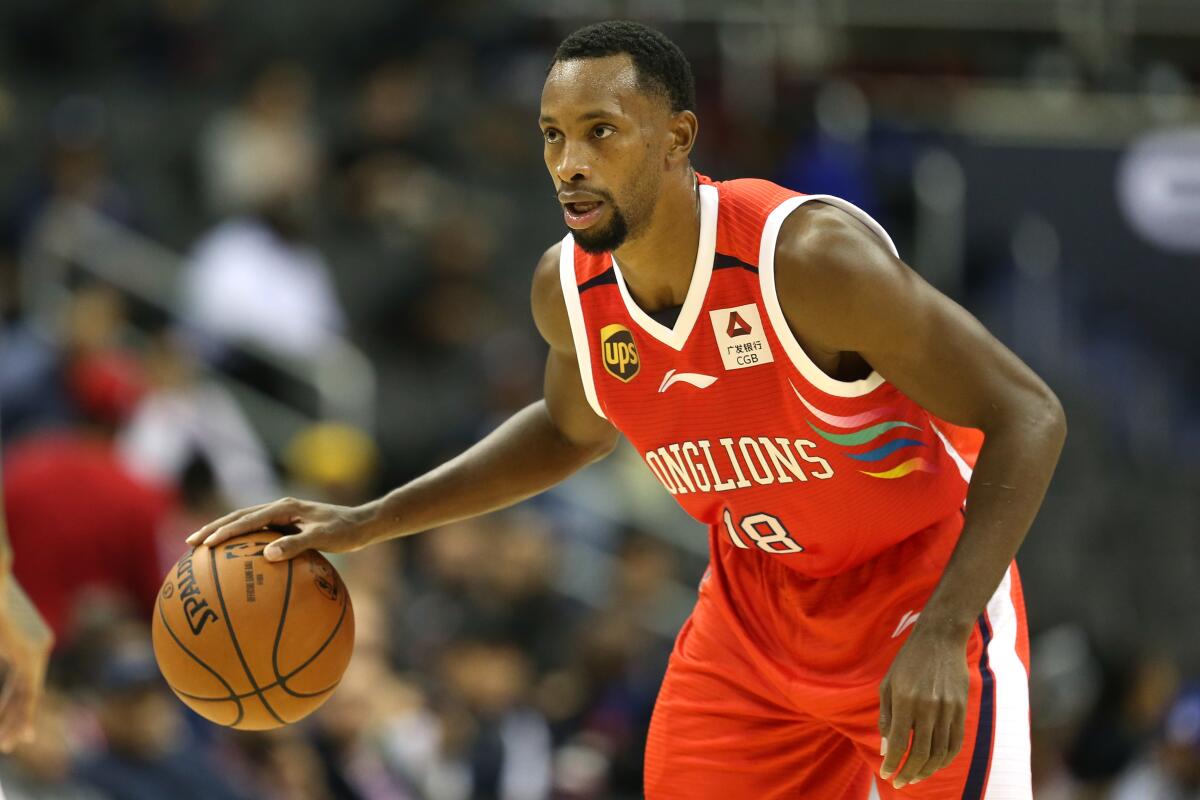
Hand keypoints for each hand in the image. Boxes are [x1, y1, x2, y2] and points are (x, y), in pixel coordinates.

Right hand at [0, 581, 51, 751]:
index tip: (14, 729)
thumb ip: (2, 649)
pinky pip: (28, 691)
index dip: (16, 706)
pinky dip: (19, 713)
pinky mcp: (29, 653)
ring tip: (7, 744)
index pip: (24, 681)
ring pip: (30, 695)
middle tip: (12, 744)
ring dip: (16, 721)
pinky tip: (10, 732)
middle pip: (28, 690)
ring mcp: (37, 649)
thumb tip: (4, 651)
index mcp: (28, 641)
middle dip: (18, 719)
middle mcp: (39, 645)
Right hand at [185, 497, 375, 560]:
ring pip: (245, 524)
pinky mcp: (286, 527)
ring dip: (223, 534)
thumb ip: (297, 544)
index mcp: (285, 508)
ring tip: (201, 549)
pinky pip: (258, 535)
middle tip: (190, 544)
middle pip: (239, 517)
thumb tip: (267, 556)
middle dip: (214, 529)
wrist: (362, 525)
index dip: (226, 530)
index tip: (206, 543)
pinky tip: (234, 563)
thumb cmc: (346, 531)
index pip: (248, 518)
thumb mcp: (324, 537)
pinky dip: (242, 544)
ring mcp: (281, 517)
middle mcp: (280, 509)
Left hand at [878, 626, 969, 789]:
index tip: (886, 774)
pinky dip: (944, 759)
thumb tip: (887, 748)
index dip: (892, 763)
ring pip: (939, 753)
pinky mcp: (961, 709)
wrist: (940, 640)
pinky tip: (934, 765)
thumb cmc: (908, 661)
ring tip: (914, 777)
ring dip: (926, 770)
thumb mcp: (888, 684)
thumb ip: (887, 717)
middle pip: (920, 753)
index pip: (900, 743)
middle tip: (899, 782)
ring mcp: (948, 709)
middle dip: (908, 773)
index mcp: (906, 700)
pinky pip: (955, 743)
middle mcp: (928, 708)